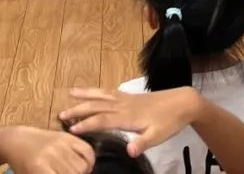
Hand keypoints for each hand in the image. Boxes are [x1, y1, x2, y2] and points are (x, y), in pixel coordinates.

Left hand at [2, 127, 93, 173]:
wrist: (18, 141)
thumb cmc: (22, 165)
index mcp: (38, 168)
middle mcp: (51, 155)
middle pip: (74, 173)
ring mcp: (61, 144)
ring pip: (82, 165)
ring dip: (82, 172)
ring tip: (77, 173)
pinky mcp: (68, 137)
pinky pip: (87, 150)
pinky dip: (90, 161)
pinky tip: (86, 167)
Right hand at [61, 87, 198, 157]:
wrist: (183, 102)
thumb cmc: (170, 121)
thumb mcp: (158, 136)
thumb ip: (142, 143)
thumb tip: (128, 152)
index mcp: (128, 116)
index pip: (102, 120)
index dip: (85, 124)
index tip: (69, 129)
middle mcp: (124, 105)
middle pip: (97, 106)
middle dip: (79, 110)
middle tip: (60, 114)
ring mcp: (127, 99)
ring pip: (102, 95)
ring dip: (86, 95)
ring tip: (70, 92)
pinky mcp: (132, 96)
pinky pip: (110, 92)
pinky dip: (99, 91)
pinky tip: (94, 92)